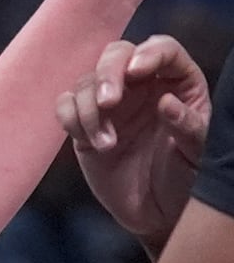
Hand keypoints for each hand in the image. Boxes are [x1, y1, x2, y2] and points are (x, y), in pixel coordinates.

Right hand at [58, 35, 209, 250]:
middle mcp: (141, 85)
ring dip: (90, 109)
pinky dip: (72, 120)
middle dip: (108, 73)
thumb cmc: (187, 180)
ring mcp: (110, 104)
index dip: (149, 53)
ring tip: (107, 143)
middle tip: (108, 102)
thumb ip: (187, 126)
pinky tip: (93, 144)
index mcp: (177, 82)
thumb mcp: (198, 153)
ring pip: (86, 81)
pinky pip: (65, 105)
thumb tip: (165, 102)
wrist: (158, 214)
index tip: (137, 70)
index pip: (162, 48)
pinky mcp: (83, 123)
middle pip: (116, 54)